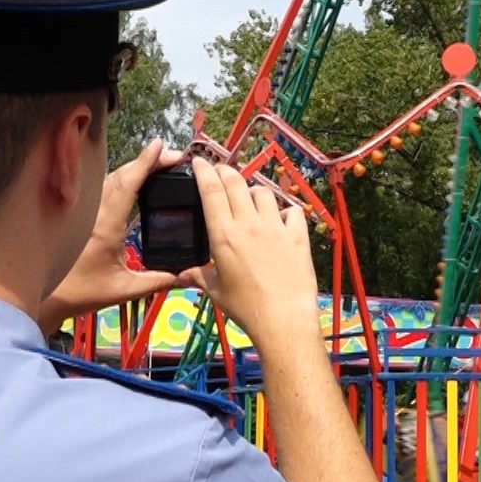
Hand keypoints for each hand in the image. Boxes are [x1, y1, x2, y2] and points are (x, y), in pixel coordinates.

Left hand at [39, 140, 187, 329]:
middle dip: (147, 161)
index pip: (128, 185)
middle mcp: (95, 213)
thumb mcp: (125, 290)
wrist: (50, 296)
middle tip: (173, 157)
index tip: (161, 147)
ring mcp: (87, 213)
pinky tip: (134, 180)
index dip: (145, 163)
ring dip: (135, 168)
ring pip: (111, 179)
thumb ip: (157, 281)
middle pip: (121, 175)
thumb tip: (187, 276)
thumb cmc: (84, 292)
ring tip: (159, 164)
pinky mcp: (84, 216)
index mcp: (107, 226)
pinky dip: (123, 178)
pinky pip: (104, 188)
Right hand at [187, 156, 321, 353]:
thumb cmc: (246, 308)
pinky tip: (282, 219)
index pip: (212, 191)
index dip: (204, 171)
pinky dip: (286, 211)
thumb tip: (182, 274)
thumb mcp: (216, 292)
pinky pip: (293, 211)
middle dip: (225, 170)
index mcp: (224, 235)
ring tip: (251, 198)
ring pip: (264, 192)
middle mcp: (249, 225)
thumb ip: (199, 276)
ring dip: (254, 190)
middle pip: (236, 183)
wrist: (283, 319)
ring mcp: (276, 228)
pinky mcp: (299, 237)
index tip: (200, 162)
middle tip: (220, 170)